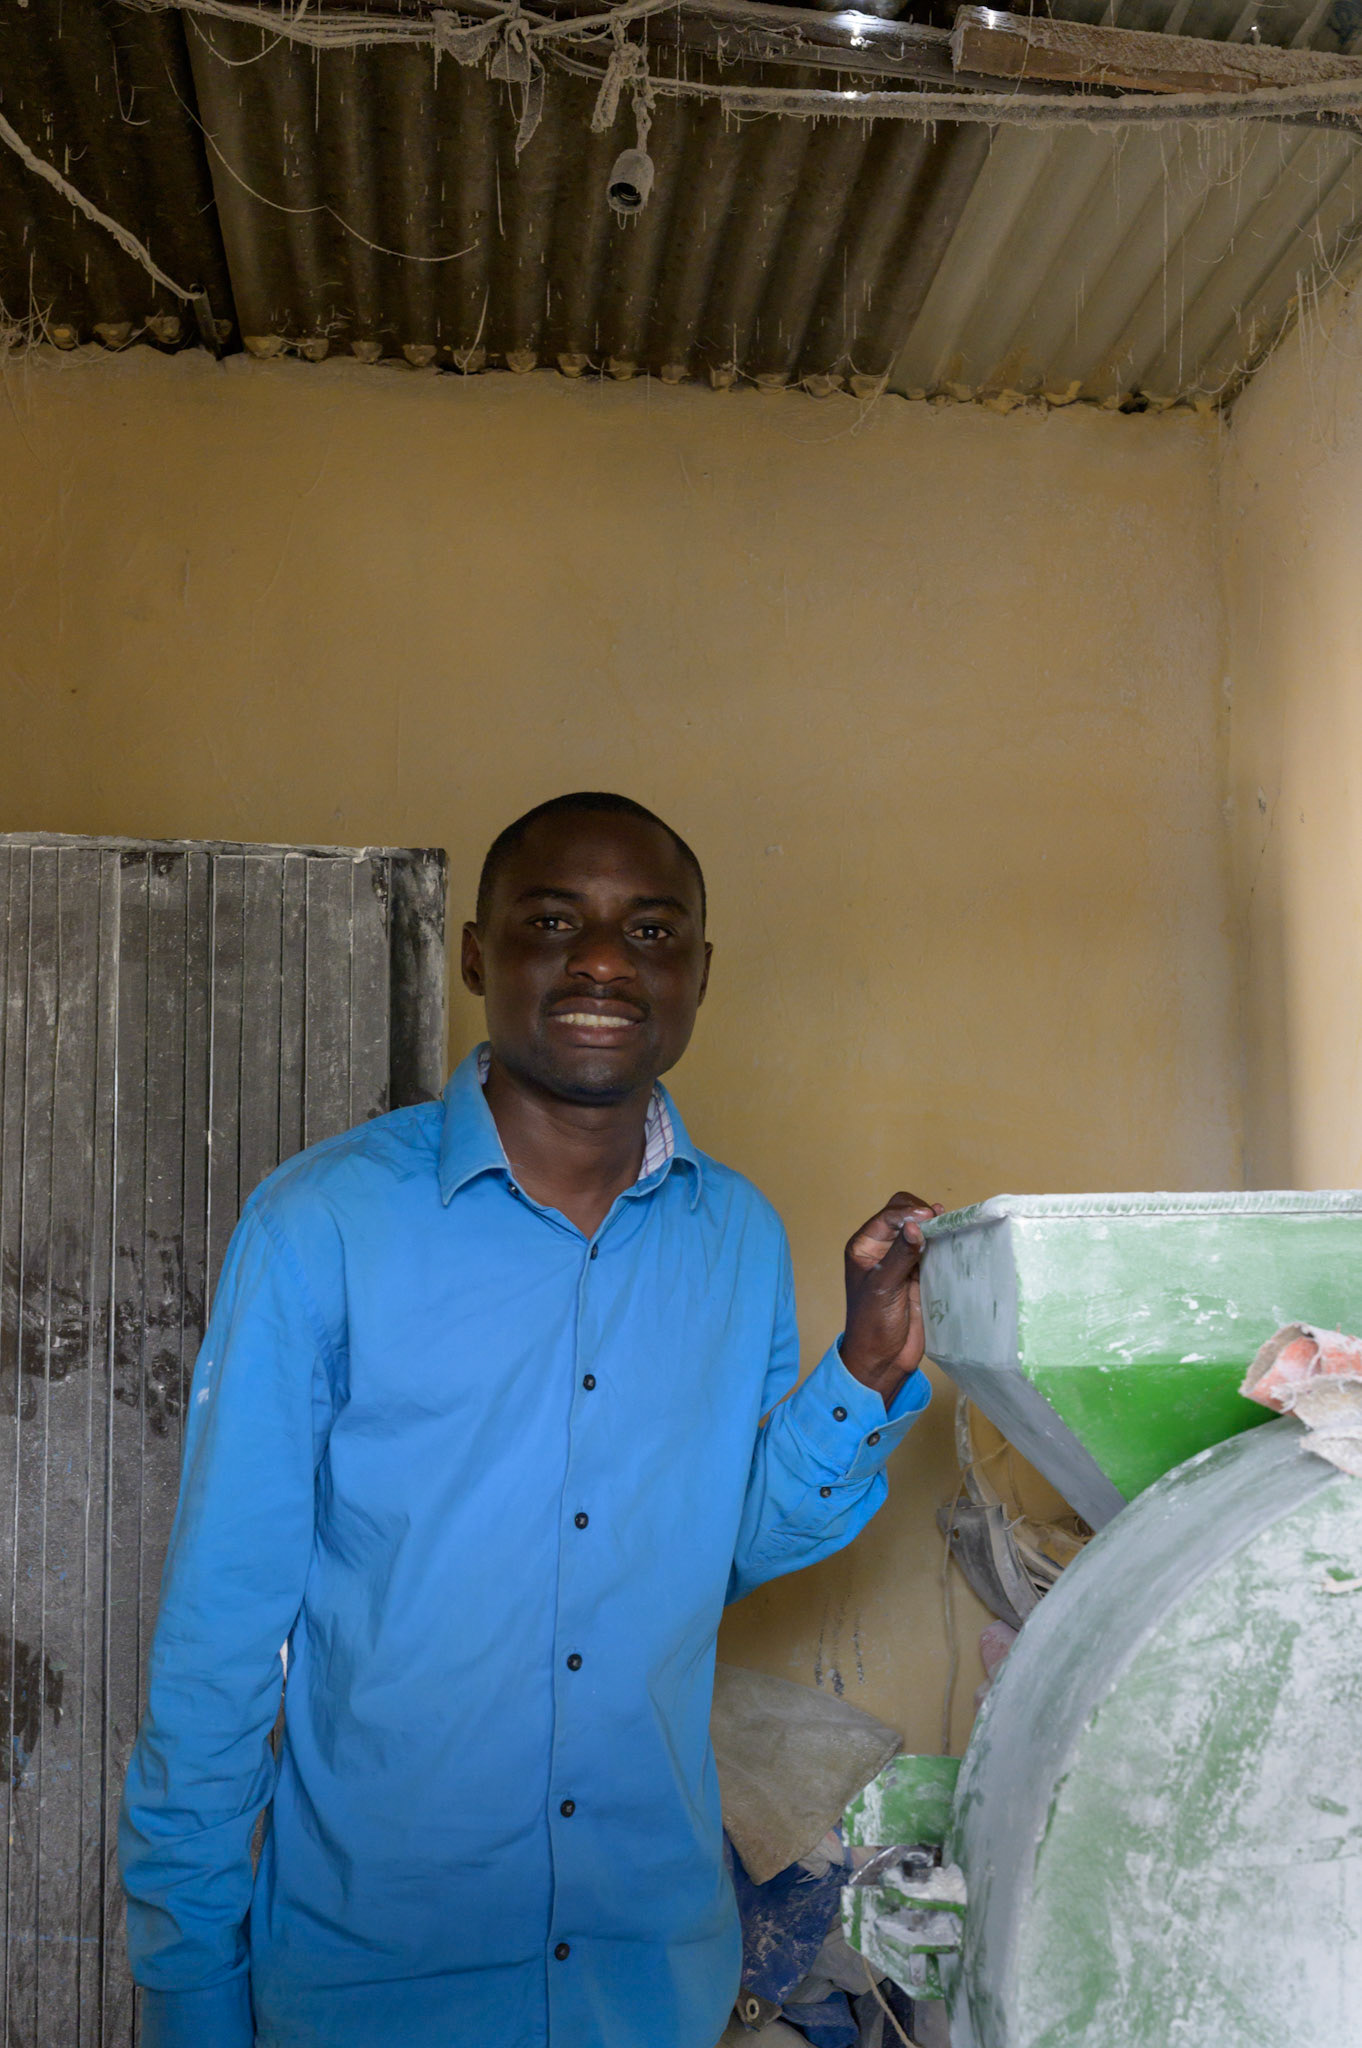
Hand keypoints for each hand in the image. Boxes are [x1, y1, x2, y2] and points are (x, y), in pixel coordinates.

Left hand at [841, 1191, 943, 1404]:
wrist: (883, 1359)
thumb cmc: (872, 1324)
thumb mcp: (884, 1287)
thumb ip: (901, 1255)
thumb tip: (916, 1225)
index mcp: (865, 1246)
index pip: (888, 1216)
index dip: (908, 1212)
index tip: (929, 1216)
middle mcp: (883, 1248)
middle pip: (904, 1216)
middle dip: (922, 1213)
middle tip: (941, 1220)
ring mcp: (903, 1260)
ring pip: (921, 1231)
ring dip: (935, 1226)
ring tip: (951, 1224)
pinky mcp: (921, 1275)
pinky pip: (933, 1251)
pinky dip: (943, 1243)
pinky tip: (954, 1239)